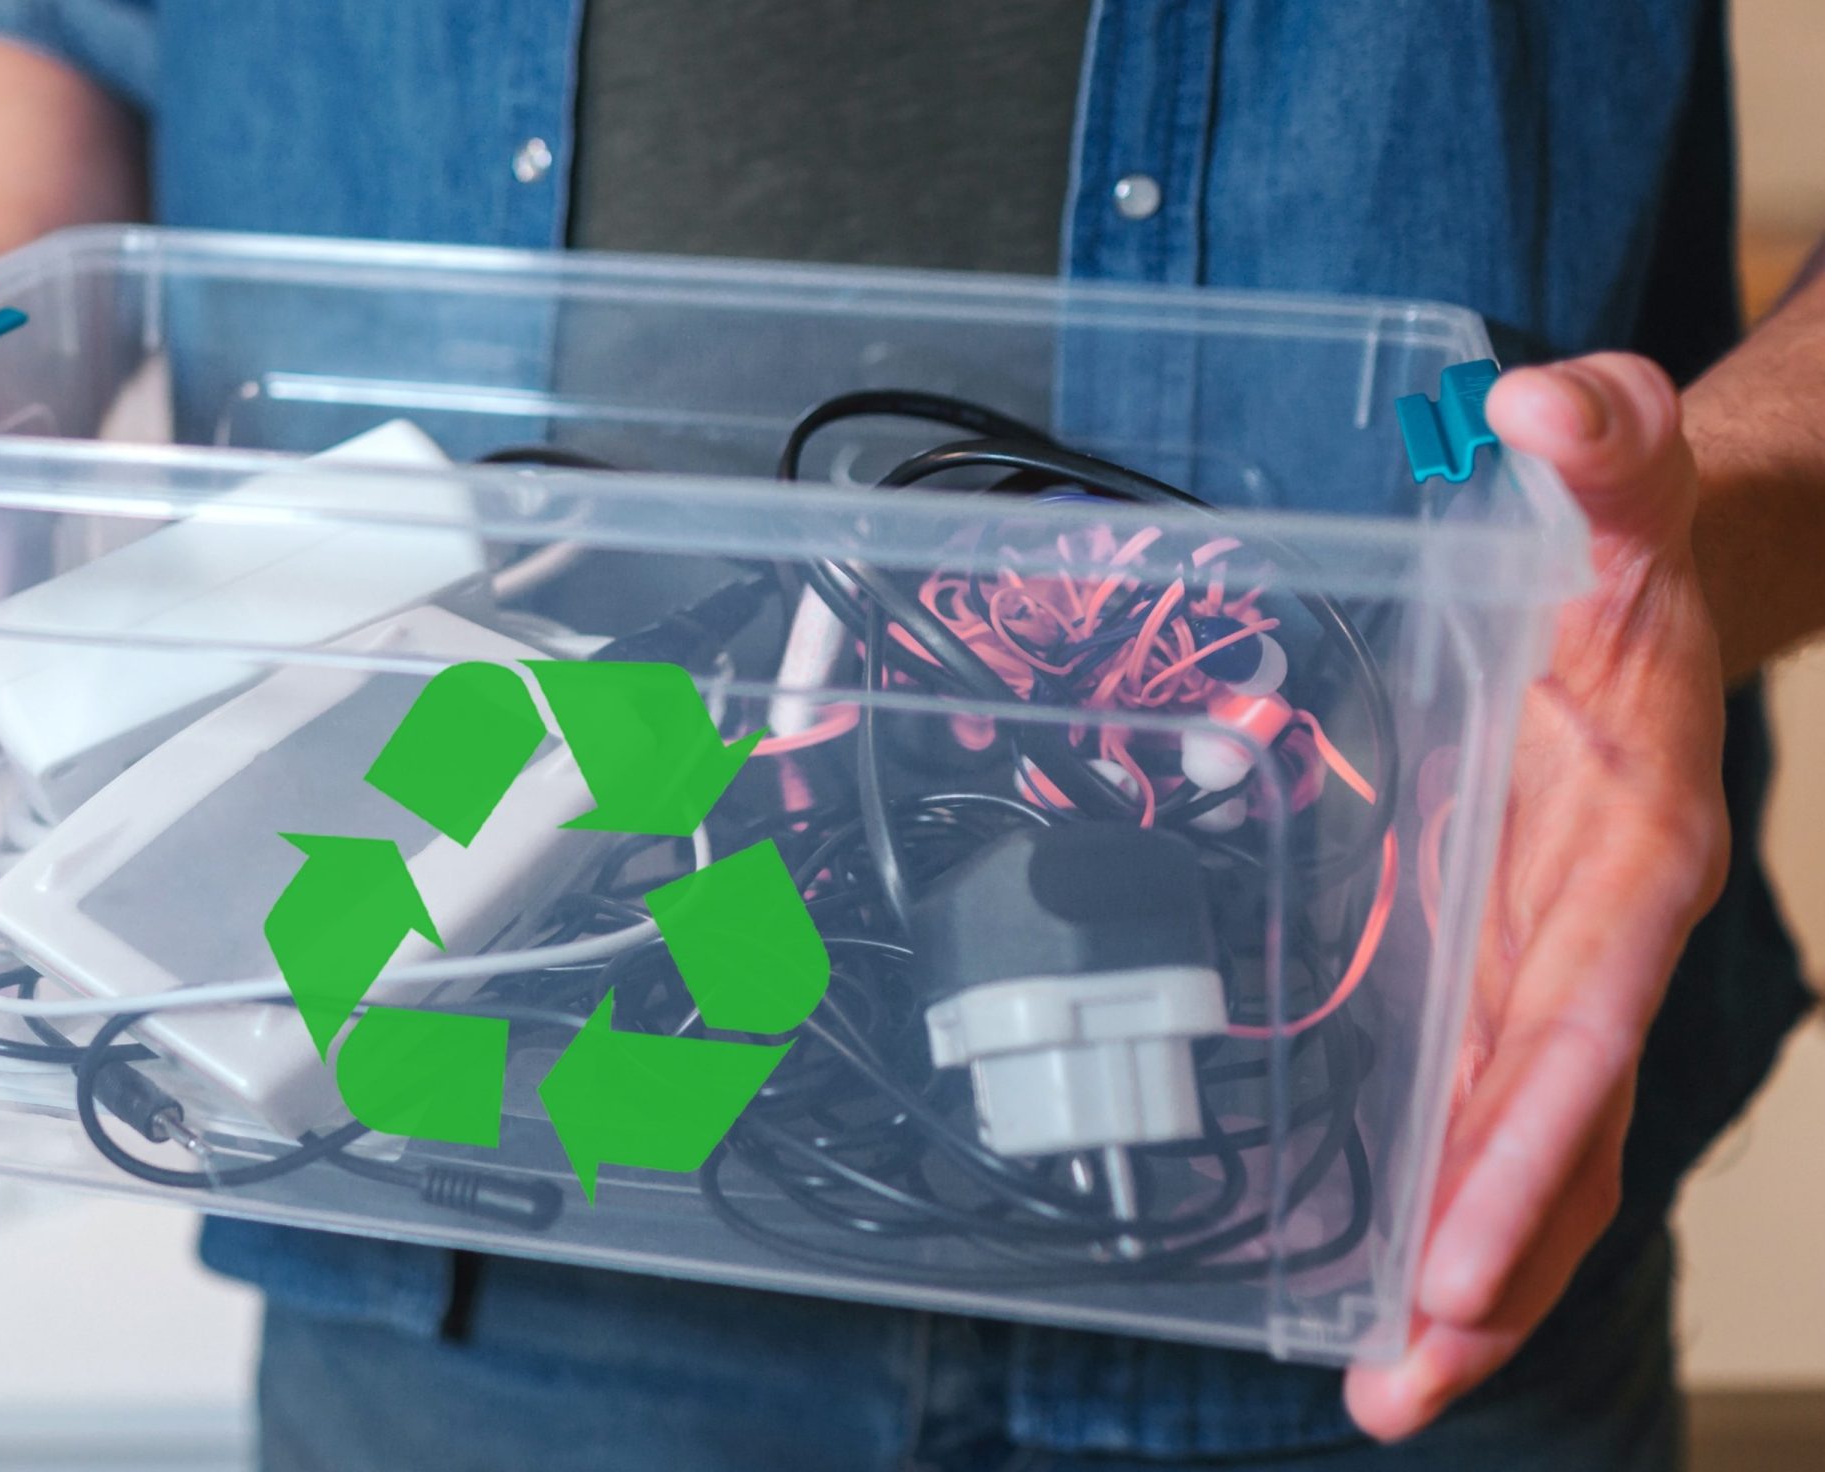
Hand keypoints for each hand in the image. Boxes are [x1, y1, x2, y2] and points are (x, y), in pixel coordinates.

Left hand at [1344, 355, 1729, 1437]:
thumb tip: (1542, 401)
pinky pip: (1477, 1097)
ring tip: (1382, 1390)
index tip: (1461, 1265)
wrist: (1655, 568)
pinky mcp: (1496, 960)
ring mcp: (1546, 961)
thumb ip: (1594, 447)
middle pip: (1549, 1130)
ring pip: (1518, 1145)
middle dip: (1486, 1269)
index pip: (1581, 1022)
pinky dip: (1441, 1192)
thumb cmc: (1629, 537)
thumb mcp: (1613, 473)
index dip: (1526, 1147)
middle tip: (1398, 1393)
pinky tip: (1371, 1274)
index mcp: (1628, 849)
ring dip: (1460, 1273)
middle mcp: (1595, 931)